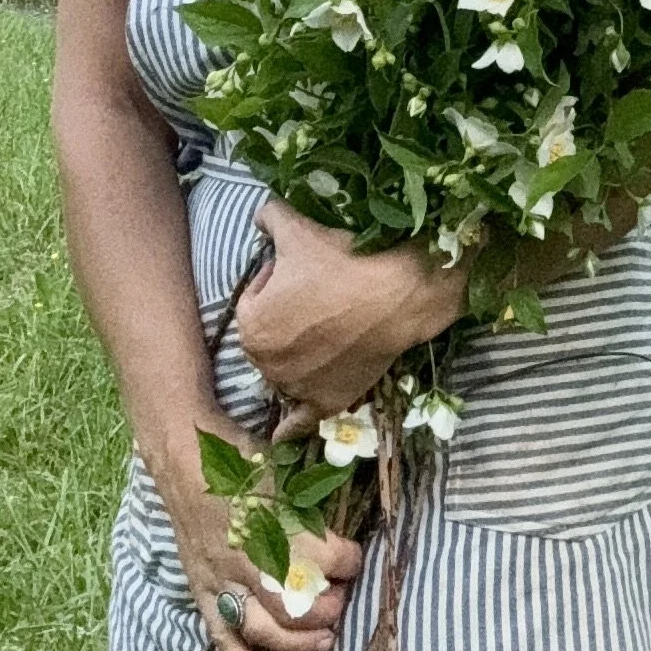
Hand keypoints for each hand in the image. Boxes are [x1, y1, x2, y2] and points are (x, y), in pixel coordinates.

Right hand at [152, 411, 364, 650]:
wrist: (184, 457)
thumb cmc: (238, 457)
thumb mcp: (283, 468)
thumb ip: (311, 500)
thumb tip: (344, 519)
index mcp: (273, 523)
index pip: (326, 557)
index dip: (349, 561)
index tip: (356, 558)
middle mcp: (247, 558)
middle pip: (296, 604)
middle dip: (327, 609)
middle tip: (342, 600)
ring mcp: (221, 578)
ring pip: (263, 627)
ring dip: (297, 642)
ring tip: (325, 641)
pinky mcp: (202, 589)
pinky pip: (220, 633)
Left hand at [238, 201, 468, 417]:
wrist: (398, 292)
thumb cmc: (343, 261)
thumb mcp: (298, 228)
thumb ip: (269, 217)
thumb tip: (260, 213)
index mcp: (251, 325)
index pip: (255, 299)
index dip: (277, 280)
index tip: (305, 269)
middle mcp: (267, 364)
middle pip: (270, 336)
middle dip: (285, 318)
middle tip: (321, 295)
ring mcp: (298, 387)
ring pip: (286, 370)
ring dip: (295, 356)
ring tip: (328, 327)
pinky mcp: (328, 402)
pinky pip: (301, 422)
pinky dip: (291, 430)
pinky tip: (282, 437)